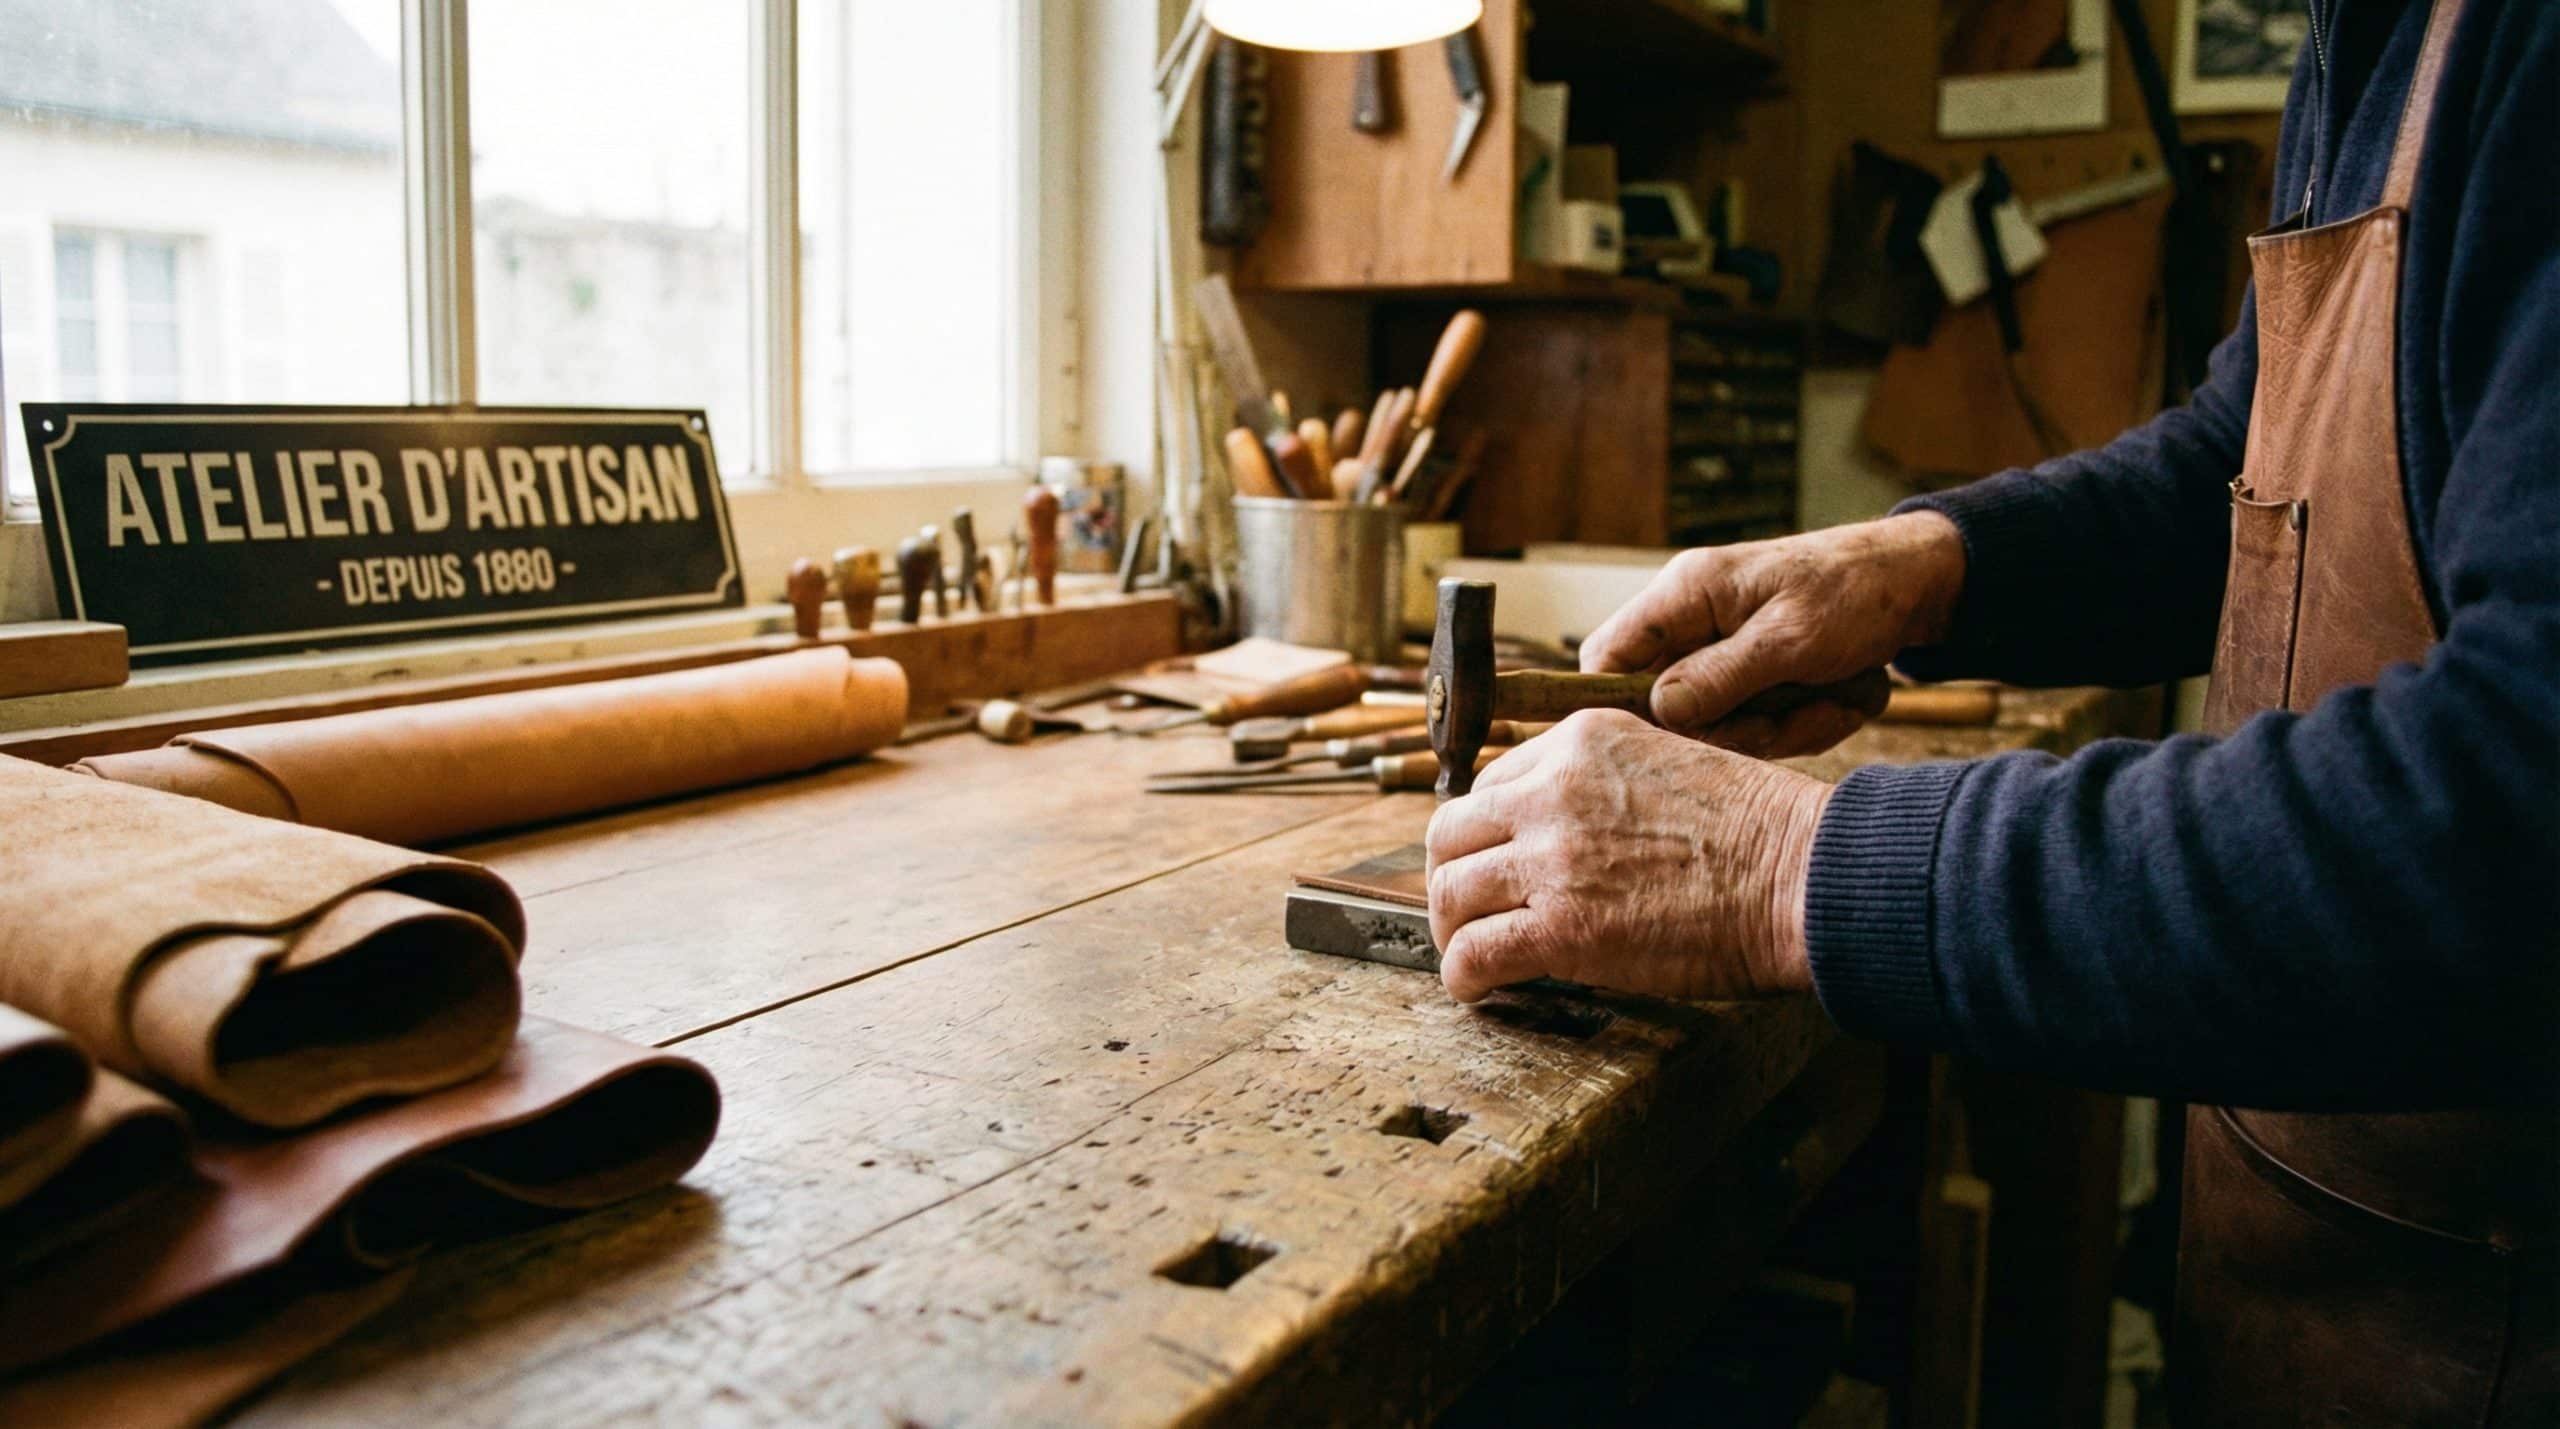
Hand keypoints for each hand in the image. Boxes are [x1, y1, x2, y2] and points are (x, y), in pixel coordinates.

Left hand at [1424, 710, 1831, 1003]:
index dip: (1487, 831)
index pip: (1491, 781)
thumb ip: (1607, 785)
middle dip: (1452, 875)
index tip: (1495, 863)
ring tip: (1472, 954)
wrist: (1801, 876)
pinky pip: (1474, 953)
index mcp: (1582, 742)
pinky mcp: (1560, 927)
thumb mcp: (1669, 765)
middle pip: (1451, 831)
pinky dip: (1465, 977)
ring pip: (1450, 892)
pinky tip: (1479, 989)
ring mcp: (1552, 857)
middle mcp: (1554, 790)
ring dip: (1454, 930)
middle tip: (1468, 910)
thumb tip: (1571, 832)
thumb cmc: (1760, 832)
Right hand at [1580, 512, 1967, 757]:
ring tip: (1830, 698)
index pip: (1607, 655)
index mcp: (1686, 594)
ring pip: (1717, 725)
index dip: (1617, 705)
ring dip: (1778, 728)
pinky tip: (1837, 698)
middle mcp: (1693, 624)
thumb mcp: (1792, 636)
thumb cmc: (1856, 592)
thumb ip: (1723, 675)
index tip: (1665, 740)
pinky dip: (1801, 723)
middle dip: (1732, 727)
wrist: (1918, 583)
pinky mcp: (1752, 678)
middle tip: (1786, 717)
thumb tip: (1660, 711)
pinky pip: (1756, 726)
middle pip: (1665, 707)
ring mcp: (1722, 654)